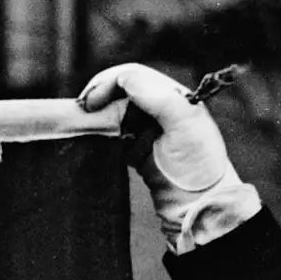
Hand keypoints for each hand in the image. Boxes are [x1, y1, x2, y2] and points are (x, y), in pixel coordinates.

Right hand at [74, 58, 240, 210]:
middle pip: (119, 90)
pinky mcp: (136, 149)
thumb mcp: (184, 126)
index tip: (91, 102)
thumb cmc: (199, 164)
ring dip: (97, 115)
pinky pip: (113, 134)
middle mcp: (158, 106)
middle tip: (80, 112)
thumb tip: (124, 77)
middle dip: (98, 96)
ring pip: (113, 110)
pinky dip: (100, 133)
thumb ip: (159, 99)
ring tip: (82, 124)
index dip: (108, 82)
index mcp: (171, 95)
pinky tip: (92, 138)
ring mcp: (146, 128)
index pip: (133, 76)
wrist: (200, 203)